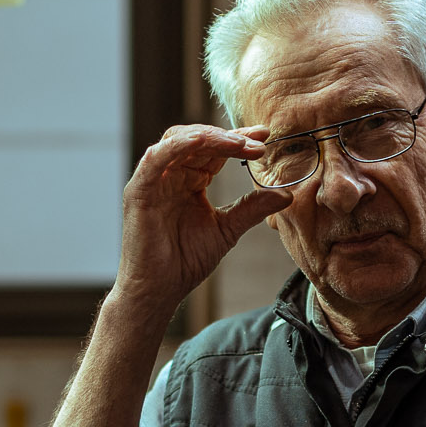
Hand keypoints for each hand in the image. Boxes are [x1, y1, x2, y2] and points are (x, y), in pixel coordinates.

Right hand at [117, 124, 291, 312]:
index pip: (215, 150)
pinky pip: (156, 159)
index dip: (239, 140)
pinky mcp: (139, 190)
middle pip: (199, 140)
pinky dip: (177, 146)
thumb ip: (252, 209)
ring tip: (238, 144)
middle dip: (229, 138)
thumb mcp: (227, 230)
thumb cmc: (185, 261)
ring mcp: (154, 180)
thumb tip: (286, 194)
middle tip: (258, 141)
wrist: (160, 289)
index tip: (265, 137)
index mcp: (190, 181)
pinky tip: (200, 141)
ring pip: (179, 141)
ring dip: (210, 138)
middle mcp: (171, 174)